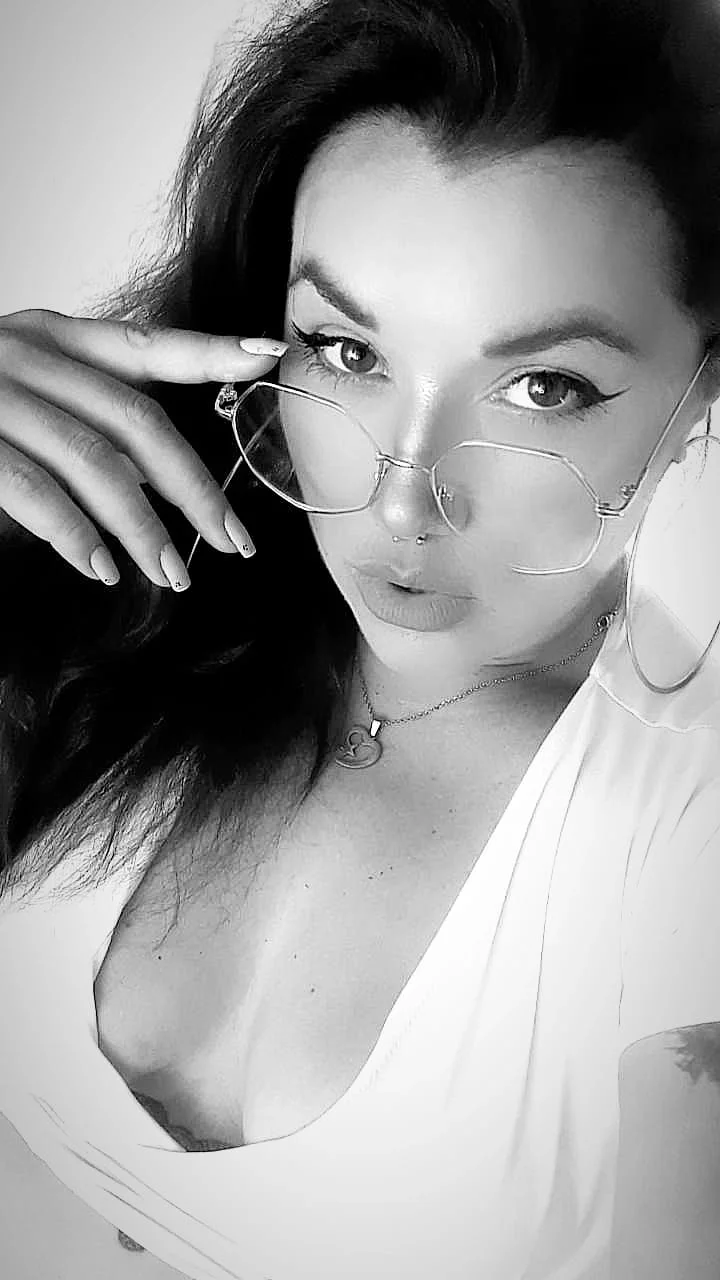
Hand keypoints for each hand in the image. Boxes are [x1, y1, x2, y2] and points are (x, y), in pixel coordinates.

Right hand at [0, 309, 287, 589]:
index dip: (209, 351)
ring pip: (96, 462)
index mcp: (53, 338)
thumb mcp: (26, 395)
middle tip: (232, 540)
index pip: (145, 345)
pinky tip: (103, 570)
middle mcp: (31, 357)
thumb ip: (89, 420)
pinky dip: (76, 535)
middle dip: (194, 488)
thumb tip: (155, 476)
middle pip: (138, 421)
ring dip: (143, 528)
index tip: (270, 354)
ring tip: (171, 575)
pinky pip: (36, 492)